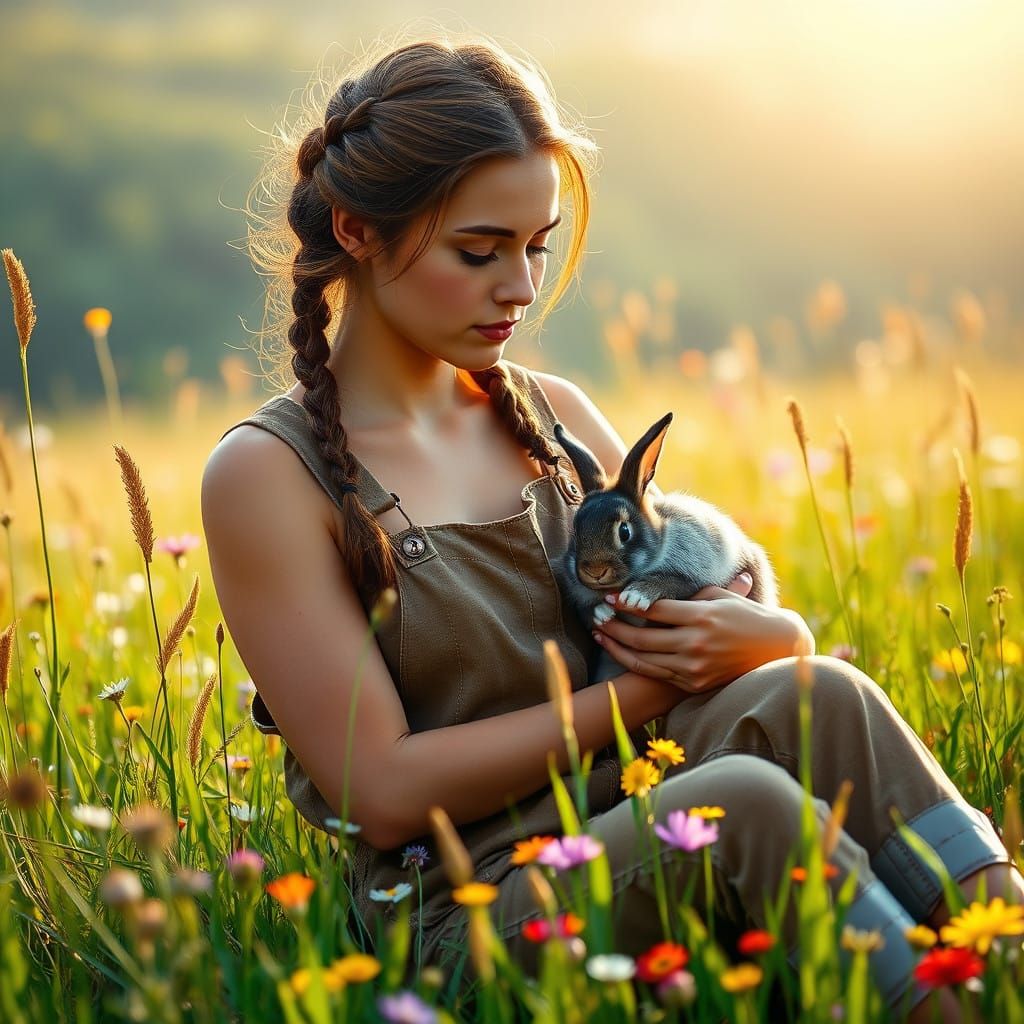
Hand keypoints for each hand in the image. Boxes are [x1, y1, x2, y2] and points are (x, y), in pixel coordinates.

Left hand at [592, 573, 810, 692]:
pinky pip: (656, 673)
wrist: (775, 649)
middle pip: (642, 636)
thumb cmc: (745, 614)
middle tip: (595, 615)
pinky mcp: (694, 683)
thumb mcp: (720, 596)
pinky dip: (633, 662)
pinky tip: (619, 651)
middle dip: (614, 626)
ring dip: (617, 646)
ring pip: (644, 659)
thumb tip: (656, 592)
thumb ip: (688, 595)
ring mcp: (695, 667)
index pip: (654, 610)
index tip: (609, 597)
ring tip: (598, 633)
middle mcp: (696, 643)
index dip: (627, 604)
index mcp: (702, 617)